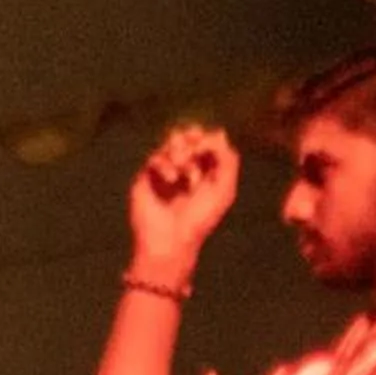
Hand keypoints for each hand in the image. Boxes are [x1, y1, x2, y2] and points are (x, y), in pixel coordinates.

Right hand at [129, 125, 238, 275]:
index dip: (209, 139)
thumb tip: (219, 133)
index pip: (209, 142)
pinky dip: (166, 164)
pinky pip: (155, 158)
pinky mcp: (147, 177)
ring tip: (184, 169)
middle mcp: (187, 170)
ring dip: (180, 151)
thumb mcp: (224, 190)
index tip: (207, 149)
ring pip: (171, 143)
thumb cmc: (200, 220)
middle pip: (189, 136)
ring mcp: (166, 172)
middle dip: (193, 138)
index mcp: (208, 173)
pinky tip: (173, 179)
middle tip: (194, 150)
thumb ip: (228, 161)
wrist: (171, 241)